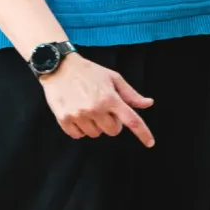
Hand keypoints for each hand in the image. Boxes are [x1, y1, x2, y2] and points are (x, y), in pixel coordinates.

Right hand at [40, 52, 154, 147]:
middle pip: (113, 131)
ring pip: (95, 134)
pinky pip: (78, 135)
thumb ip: (130, 94)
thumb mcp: (113, 78)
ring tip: (88, 108)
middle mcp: (95, 108)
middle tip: (103, 109)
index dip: (143, 133)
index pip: (131, 120)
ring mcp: (79, 115)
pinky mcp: (64, 119)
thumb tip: (148, 103)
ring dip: (95, 125)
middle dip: (111, 123)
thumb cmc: (89, 72)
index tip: (150, 143)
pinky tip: (77, 113)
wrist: (59, 67)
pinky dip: (79, 129)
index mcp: (110, 98)